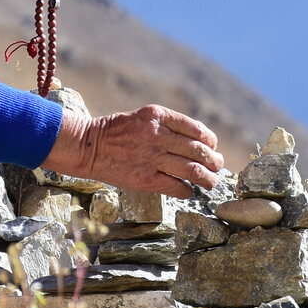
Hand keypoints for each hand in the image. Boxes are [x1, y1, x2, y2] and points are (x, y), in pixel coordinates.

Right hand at [44, 104, 223, 193]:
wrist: (89, 146)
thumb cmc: (117, 131)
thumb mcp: (144, 118)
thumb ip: (168, 126)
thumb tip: (197, 142)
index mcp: (158, 116)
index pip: (196, 129)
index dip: (210, 141)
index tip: (213, 147)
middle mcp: (158, 135)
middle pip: (199, 150)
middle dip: (214, 161)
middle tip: (218, 166)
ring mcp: (152, 158)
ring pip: (193, 170)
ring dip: (207, 178)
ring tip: (210, 182)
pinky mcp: (145, 179)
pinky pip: (176, 186)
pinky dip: (187, 190)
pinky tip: (188, 191)